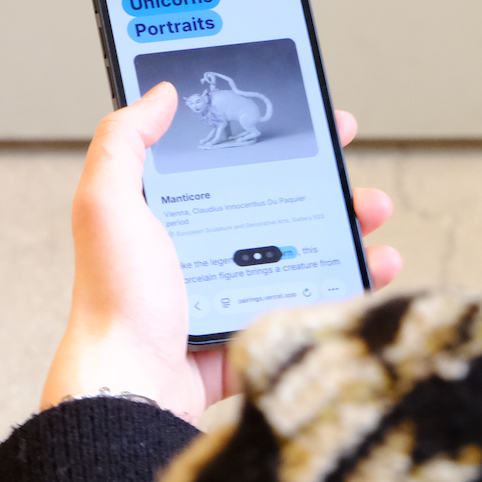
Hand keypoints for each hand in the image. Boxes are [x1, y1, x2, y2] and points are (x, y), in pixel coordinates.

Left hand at [40, 83, 401, 423]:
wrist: (130, 388)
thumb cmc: (115, 301)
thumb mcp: (106, 204)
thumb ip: (124, 141)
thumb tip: (158, 93)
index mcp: (164, 213)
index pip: (219, 157)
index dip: (259, 131)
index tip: (299, 111)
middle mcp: (195, 248)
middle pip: (269, 197)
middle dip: (316, 173)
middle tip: (346, 154)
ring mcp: (228, 291)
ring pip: (299, 247)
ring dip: (343, 223)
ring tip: (371, 210)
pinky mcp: (253, 332)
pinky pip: (312, 301)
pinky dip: (350, 282)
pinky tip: (374, 266)